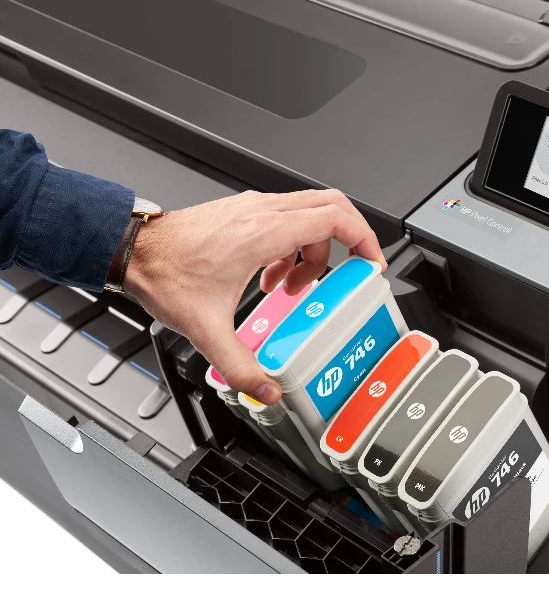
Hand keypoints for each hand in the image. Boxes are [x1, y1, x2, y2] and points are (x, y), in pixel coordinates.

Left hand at [124, 190, 385, 403]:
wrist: (131, 250)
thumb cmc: (164, 273)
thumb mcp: (206, 329)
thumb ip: (240, 365)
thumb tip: (267, 389)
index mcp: (263, 231)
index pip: (335, 218)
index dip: (363, 238)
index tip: (371, 262)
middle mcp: (262, 212)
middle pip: (331, 206)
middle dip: (348, 240)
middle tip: (351, 268)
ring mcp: (253, 207)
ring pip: (309, 213)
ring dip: (314, 249)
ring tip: (295, 285)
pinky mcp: (243, 211)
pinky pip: (286, 219)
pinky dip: (292, 246)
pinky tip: (269, 276)